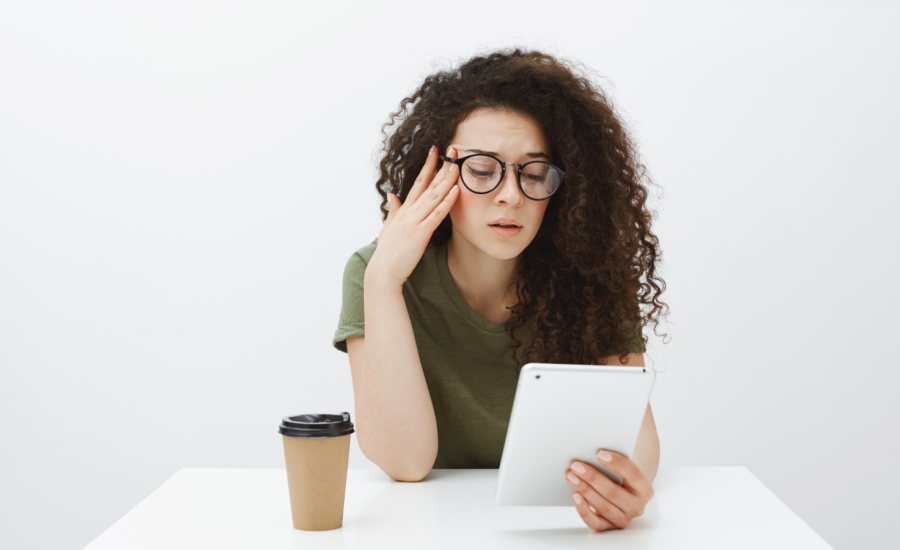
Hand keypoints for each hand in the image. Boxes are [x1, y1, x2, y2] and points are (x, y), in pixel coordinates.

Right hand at [367, 145, 460, 287]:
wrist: (383, 271)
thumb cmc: (387, 252)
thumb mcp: (389, 227)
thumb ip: (393, 210)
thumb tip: (392, 195)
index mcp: (404, 210)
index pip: (418, 182)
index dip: (428, 166)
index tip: (436, 151)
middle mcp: (410, 211)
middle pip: (429, 184)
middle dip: (442, 166)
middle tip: (453, 149)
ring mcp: (414, 221)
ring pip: (434, 195)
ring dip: (447, 179)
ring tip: (457, 164)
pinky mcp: (420, 233)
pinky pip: (436, 215)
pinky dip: (446, 202)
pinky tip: (455, 191)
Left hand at [565, 449, 654, 531]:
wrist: (621, 499)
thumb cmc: (619, 480)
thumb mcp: (623, 472)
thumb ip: (614, 463)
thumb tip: (592, 451)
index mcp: (644, 489)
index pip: (633, 474)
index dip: (616, 463)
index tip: (599, 453)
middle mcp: (637, 507)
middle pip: (613, 492)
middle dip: (592, 477)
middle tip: (576, 465)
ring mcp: (623, 519)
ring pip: (603, 506)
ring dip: (584, 489)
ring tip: (570, 476)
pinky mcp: (609, 528)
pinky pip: (595, 523)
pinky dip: (583, 510)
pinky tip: (575, 496)